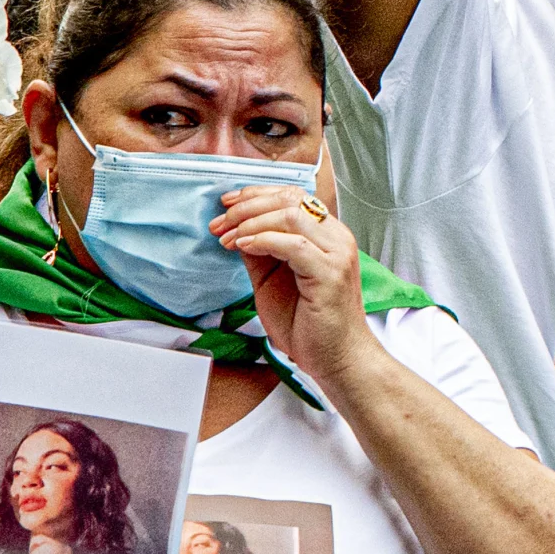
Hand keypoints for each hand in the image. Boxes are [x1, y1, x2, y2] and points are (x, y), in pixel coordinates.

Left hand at [211, 184, 371, 384]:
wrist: (336, 358)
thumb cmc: (308, 324)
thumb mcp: (272, 280)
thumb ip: (260, 253)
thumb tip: (237, 230)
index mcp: (327, 235)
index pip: (293, 197)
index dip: (256, 195)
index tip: (225, 204)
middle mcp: (337, 238)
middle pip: (290, 200)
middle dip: (247, 207)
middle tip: (218, 223)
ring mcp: (336, 253)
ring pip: (291, 216)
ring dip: (251, 222)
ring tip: (226, 237)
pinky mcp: (330, 273)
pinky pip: (294, 245)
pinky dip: (263, 240)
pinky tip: (242, 246)